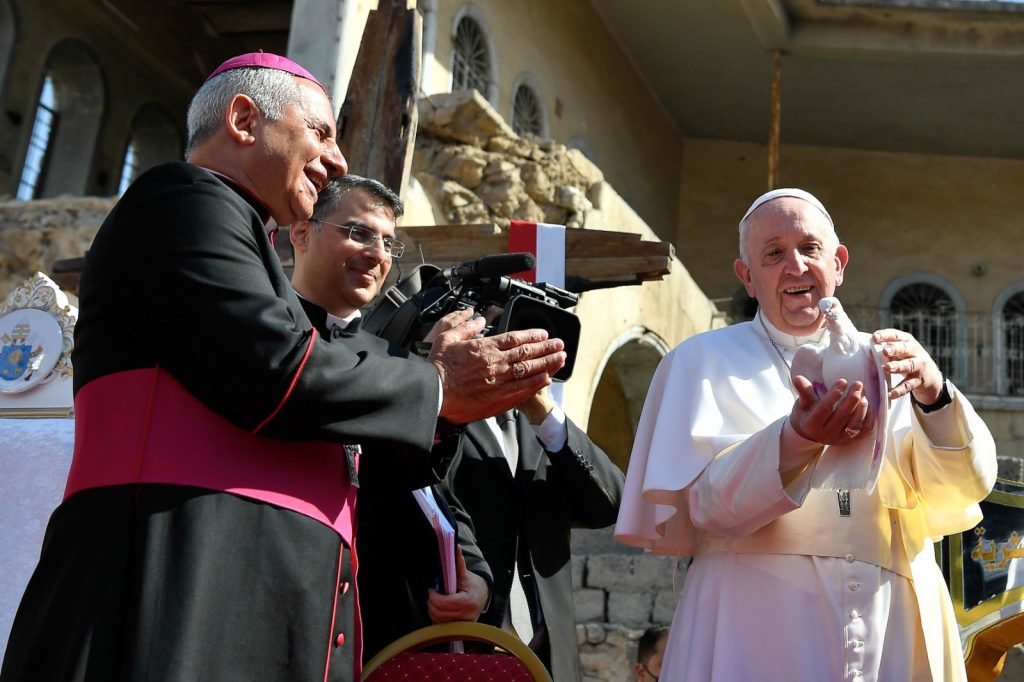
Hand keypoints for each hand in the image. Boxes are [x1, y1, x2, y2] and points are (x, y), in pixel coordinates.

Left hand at [427, 546, 488, 622]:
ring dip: (433, 611)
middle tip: (431, 595)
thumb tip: (456, 547)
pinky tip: (439, 609)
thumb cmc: (473, 585)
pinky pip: (443, 626)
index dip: (434, 596)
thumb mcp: (465, 574)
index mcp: (468, 601)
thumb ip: (458, 563)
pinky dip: (437, 618)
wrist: (483, 597)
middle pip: (439, 613)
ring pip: (439, 621)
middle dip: (431, 603)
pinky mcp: (460, 628)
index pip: (444, 603)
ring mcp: (463, 624)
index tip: (431, 589)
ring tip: (435, 601)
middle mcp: (467, 615)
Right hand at [429, 310, 565, 423]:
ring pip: (529, 370)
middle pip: (527, 353)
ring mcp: (499, 381)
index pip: (515, 338)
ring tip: (560, 359)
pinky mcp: (497, 398)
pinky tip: (547, 379)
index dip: (532, 335)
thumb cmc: (438, 368)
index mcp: (484, 347)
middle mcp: (496, 363)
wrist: (434, 392)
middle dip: (546, 348)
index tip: (543, 334)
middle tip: (559, 344)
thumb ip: (463, 325)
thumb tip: (476, 318)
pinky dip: (536, 384)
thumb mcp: (446, 337)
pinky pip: (522, 389)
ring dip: (547, 363)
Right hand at [789, 375, 875, 445]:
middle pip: (842, 416)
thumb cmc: (807, 414)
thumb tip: (798, 378)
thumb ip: (804, 391)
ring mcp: (839, 439)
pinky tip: (867, 405)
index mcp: (811, 425)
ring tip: (863, 393)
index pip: (825, 409)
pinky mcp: (850, 441)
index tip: (842, 381)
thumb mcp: (802, 403)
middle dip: (852, 399)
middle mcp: (826, 435)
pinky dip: (869, 417)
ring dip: (862, 407)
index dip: (834, 395)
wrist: (810, 433)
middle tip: (858, 384)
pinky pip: (864, 430)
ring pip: (855, 424)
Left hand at [872, 329, 944, 403]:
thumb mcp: (899, 351)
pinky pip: (908, 385)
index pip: (896, 335)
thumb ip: (886, 348)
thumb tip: (864, 346)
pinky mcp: (919, 381)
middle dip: (895, 349)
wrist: (930, 376)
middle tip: (885, 351)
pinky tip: (891, 394)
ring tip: (887, 368)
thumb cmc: (906, 359)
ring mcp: (919, 366)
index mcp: (907, 341)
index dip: (885, 336)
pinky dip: (899, 390)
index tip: (874, 338)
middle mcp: (915, 351)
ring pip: (908, 365)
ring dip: (897, 366)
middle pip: (905, 348)